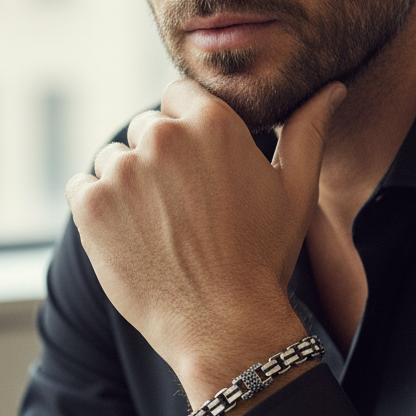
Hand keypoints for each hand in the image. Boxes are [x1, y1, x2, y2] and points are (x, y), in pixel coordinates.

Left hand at [66, 78, 344, 403]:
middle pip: (148, 128)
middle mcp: (163, 136)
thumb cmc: (264, 259)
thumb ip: (307, 131)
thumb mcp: (296, 191)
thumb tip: (332, 88)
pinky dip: (100, 209)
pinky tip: (134, 238)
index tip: (199, 168)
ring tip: (162, 229)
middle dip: (161, 159)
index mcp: (212, 122)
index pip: (180, 95)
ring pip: (114, 159)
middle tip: (186, 209)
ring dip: (129, 185)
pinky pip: (83, 187)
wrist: (223, 327)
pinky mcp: (91, 205)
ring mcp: (122, 170)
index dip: (190, 130)